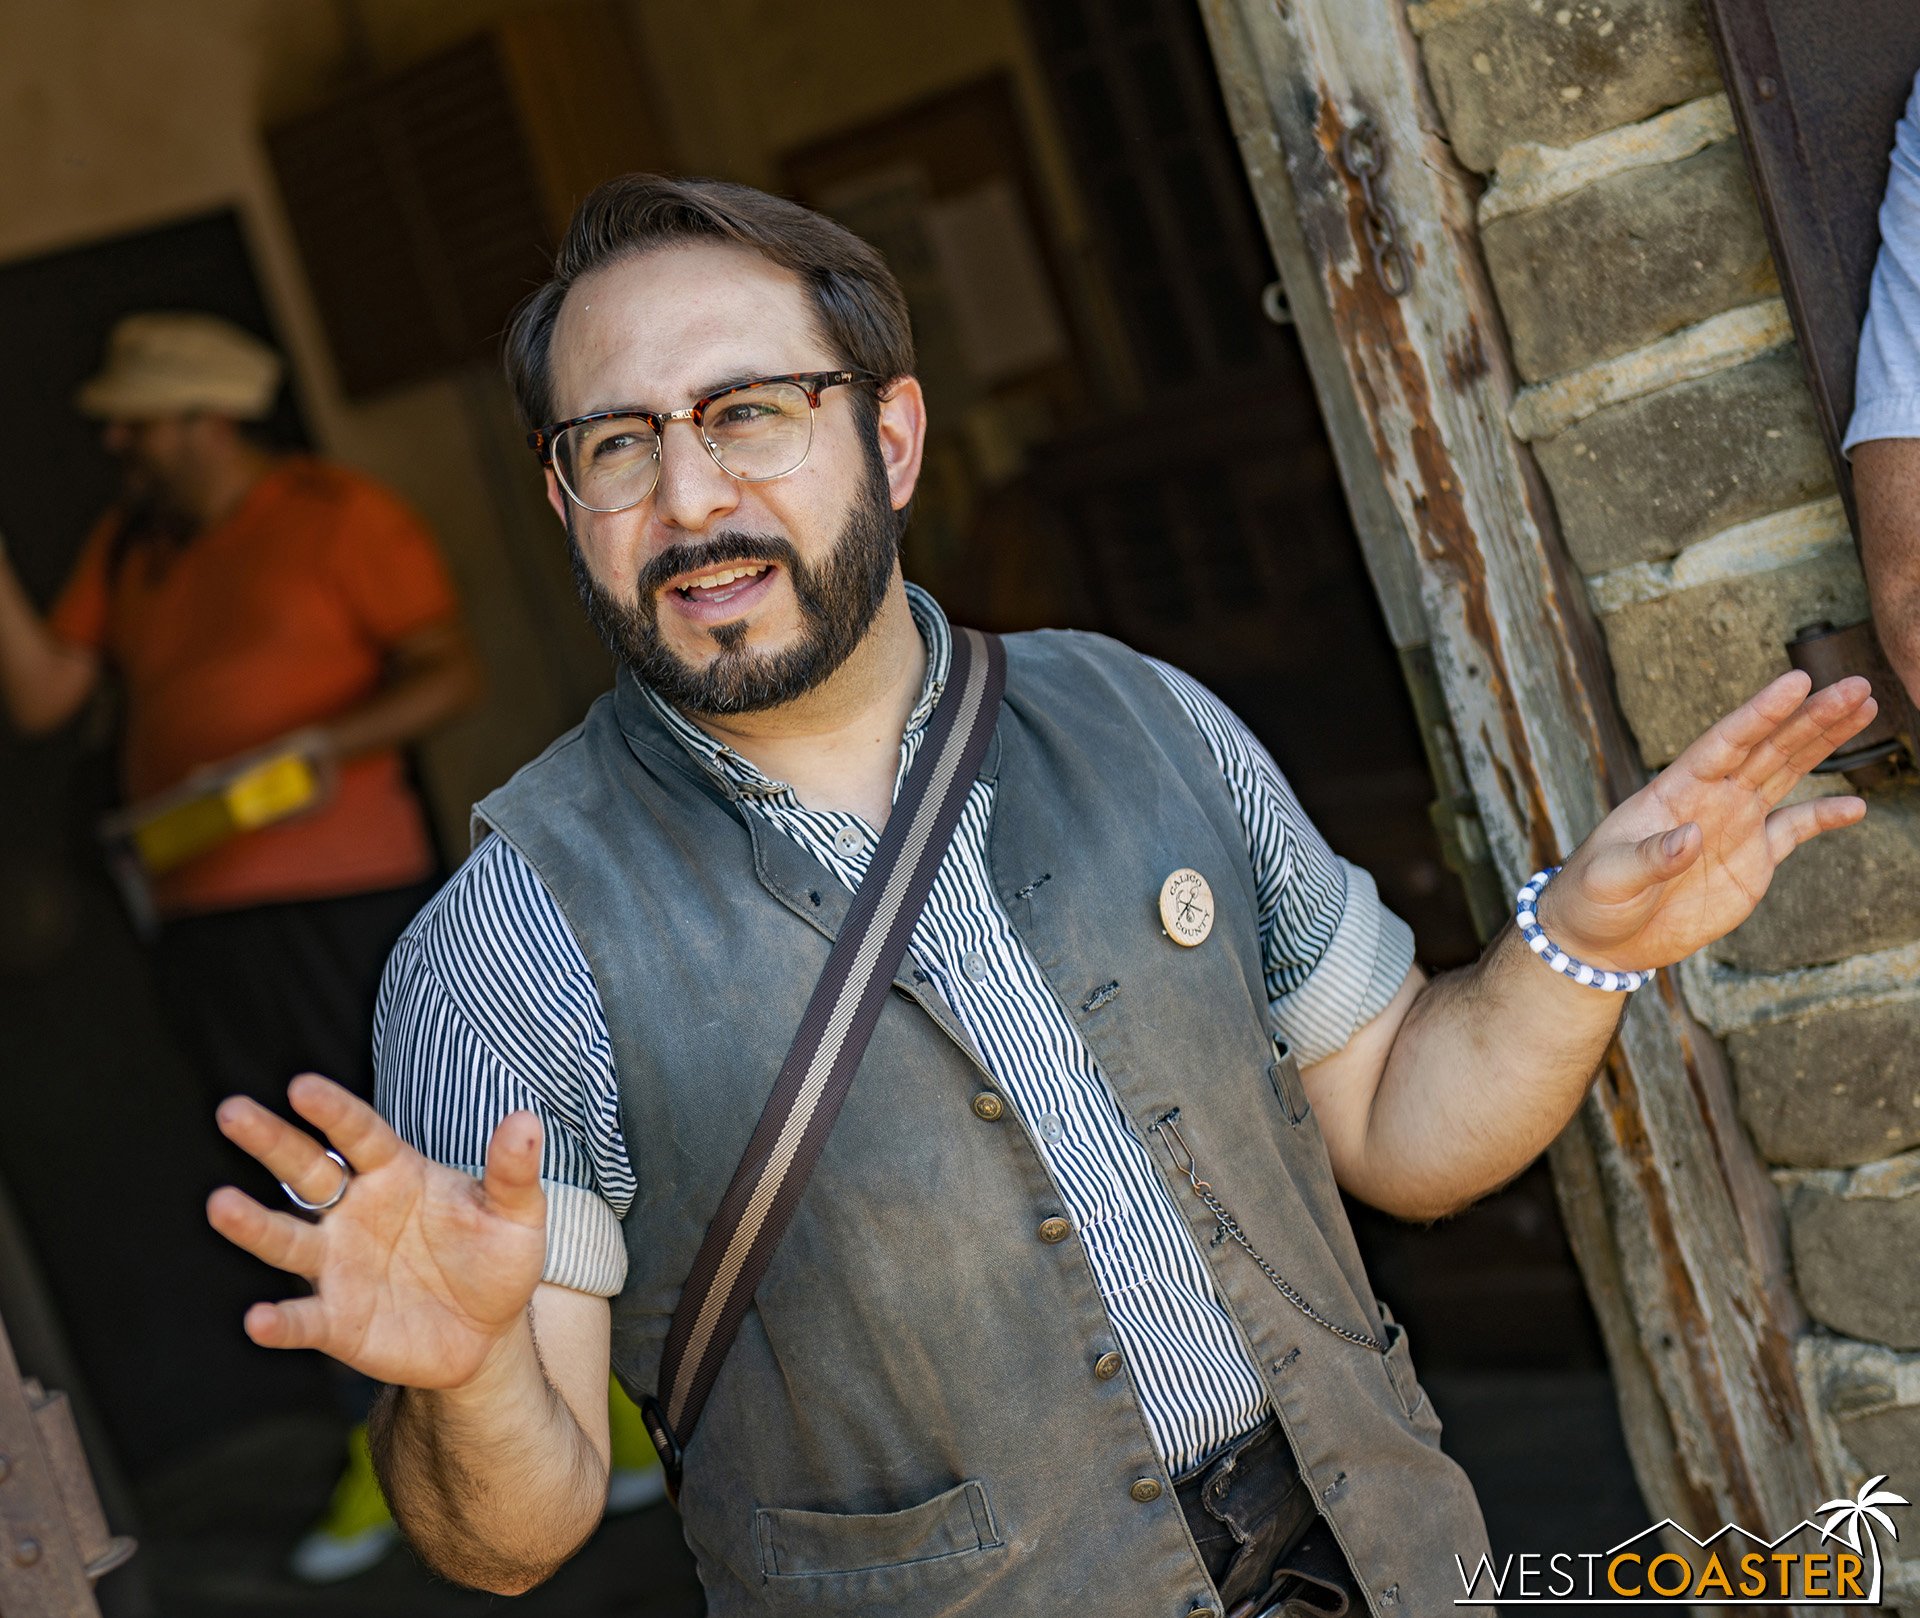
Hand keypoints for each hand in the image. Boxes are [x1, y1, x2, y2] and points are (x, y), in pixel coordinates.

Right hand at [206, 1074, 547, 1389]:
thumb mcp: (516, 1214)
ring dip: (253, 1224)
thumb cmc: (496, 1260)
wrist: (488, 1334)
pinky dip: (279, 1321)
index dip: (334, 1111)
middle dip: (269, 1141)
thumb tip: (526, 1120)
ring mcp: (340, 1265)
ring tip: (220, 1205)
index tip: (301, 1085)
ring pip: (287, 1239)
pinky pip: (302, 1319)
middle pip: (306, 1171)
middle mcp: (356, 1213)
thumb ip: (513, 1170)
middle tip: (231, 1110)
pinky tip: (258, 1319)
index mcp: (396, 1175)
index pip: (360, 1134)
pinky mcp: (336, 1321)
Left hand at [1538, 672, 1875, 972]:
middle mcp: (1710, 799)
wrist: (1602, 939)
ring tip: (1864, 707)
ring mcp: (1734, 826)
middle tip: (1856, 686)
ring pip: (1787, 773)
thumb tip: (1691, 835)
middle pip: (1768, 748)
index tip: (1796, 682)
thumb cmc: (1591, 898)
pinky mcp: (1752, 861)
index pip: (1723, 744)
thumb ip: (1649, 857)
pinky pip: (1795, 830)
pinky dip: (1825, 817)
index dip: (1759, 714)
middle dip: (1812, 717)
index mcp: (1673, 791)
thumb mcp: (1610, 878)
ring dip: (1824, 742)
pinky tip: (1856, 806)